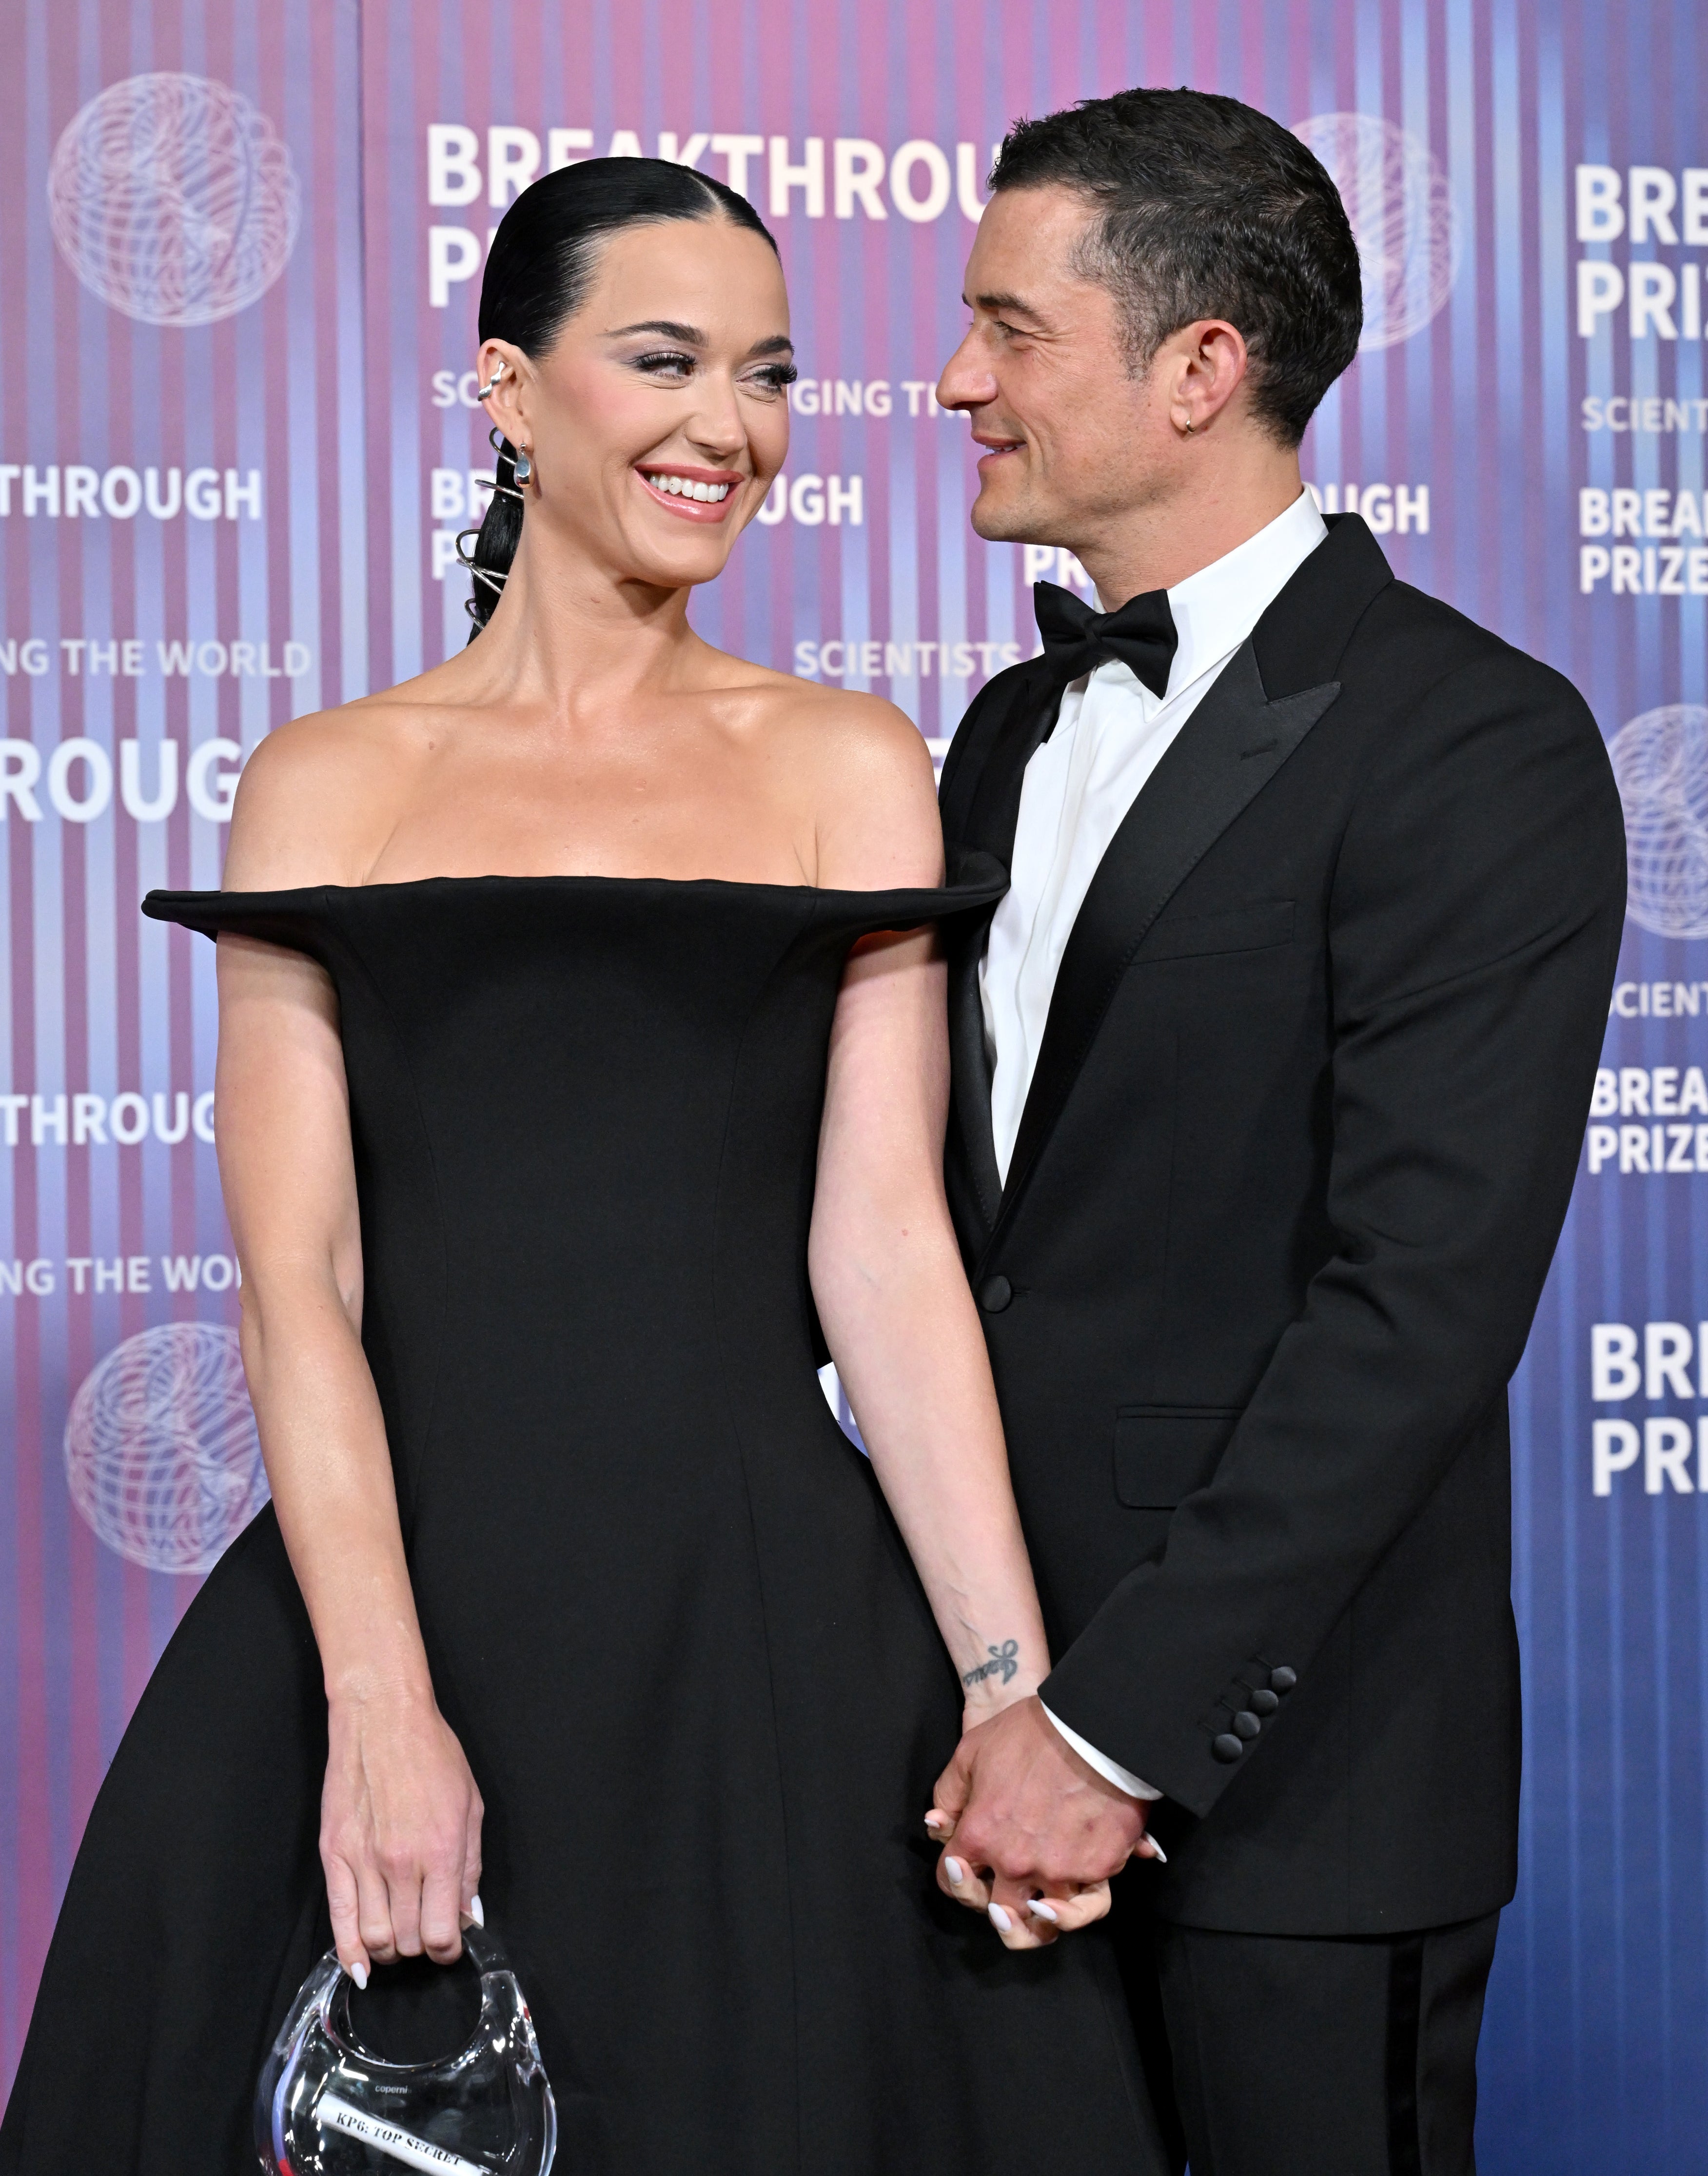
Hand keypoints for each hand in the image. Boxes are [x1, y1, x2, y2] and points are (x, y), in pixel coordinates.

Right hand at [321, 1686, 483, 1982]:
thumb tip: (470, 1915)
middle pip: (409, 1940)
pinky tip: (361, 1966)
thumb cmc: (432, 1754)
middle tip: (427, 1933)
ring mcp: (363, 1862)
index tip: (451, 1945)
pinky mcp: (334, 1855)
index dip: (449, 1950)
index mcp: (441, 1851)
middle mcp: (401, 1864)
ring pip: (375, 1938)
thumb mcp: (471, 1805)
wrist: (382, 1719)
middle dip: (422, 1947)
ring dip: (391, 1950)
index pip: (443, 1933)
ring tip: (400, 1939)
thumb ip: (471, 1866)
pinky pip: (339, 1920)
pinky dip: (350, 1952)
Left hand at [925, 1695, 1157, 1950]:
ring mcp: (1058, 1871)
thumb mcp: (971, 1751)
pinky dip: (1083, 1901)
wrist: (1093, 1725)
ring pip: (1046, 1923)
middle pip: (999, 1913)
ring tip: (1041, 1911)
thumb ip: (950, 1793)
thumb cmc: (1030, 1732)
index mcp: (979, 1836)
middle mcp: (1015, 1863)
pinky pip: (1089, 1900)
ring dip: (1041, 1922)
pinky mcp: (1097, 1868)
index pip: (953, 1882)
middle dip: (997, 1910)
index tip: (968, 1869)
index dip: (958, 1878)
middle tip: (1004, 1902)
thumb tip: (939, 1825)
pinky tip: (1076, 1894)